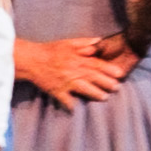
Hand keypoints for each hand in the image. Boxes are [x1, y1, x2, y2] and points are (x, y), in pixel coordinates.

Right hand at [17, 34, 134, 104]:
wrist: (31, 60)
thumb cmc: (49, 50)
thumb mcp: (67, 42)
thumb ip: (84, 42)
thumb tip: (99, 40)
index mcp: (77, 59)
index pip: (97, 64)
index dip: (109, 69)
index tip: (120, 74)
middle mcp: (73, 71)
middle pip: (94, 78)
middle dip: (107, 83)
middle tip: (116, 88)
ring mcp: (66, 82)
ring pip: (84, 89)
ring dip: (95, 94)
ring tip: (104, 97)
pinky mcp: (57, 90)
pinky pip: (66, 100)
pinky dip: (71, 105)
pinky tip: (76, 109)